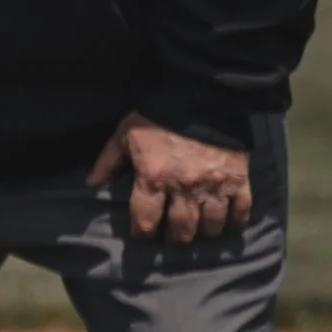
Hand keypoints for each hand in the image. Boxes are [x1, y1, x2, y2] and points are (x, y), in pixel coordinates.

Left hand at [86, 113, 251, 243]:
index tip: (142, 235)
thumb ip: (108, 161)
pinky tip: (227, 223)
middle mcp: (184, 188)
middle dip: (173, 238)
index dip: (141, 233)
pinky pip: (241, 211)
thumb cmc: (156, 115)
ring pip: (210, 227)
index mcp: (154, 178)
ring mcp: (214, 186)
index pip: (145, 221)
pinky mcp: (238, 180)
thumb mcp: (124, 134)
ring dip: (202, 233)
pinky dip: (235, 222)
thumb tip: (91, 185)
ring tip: (197, 231)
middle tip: (171, 236)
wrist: (199, 93)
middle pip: (180, 230)